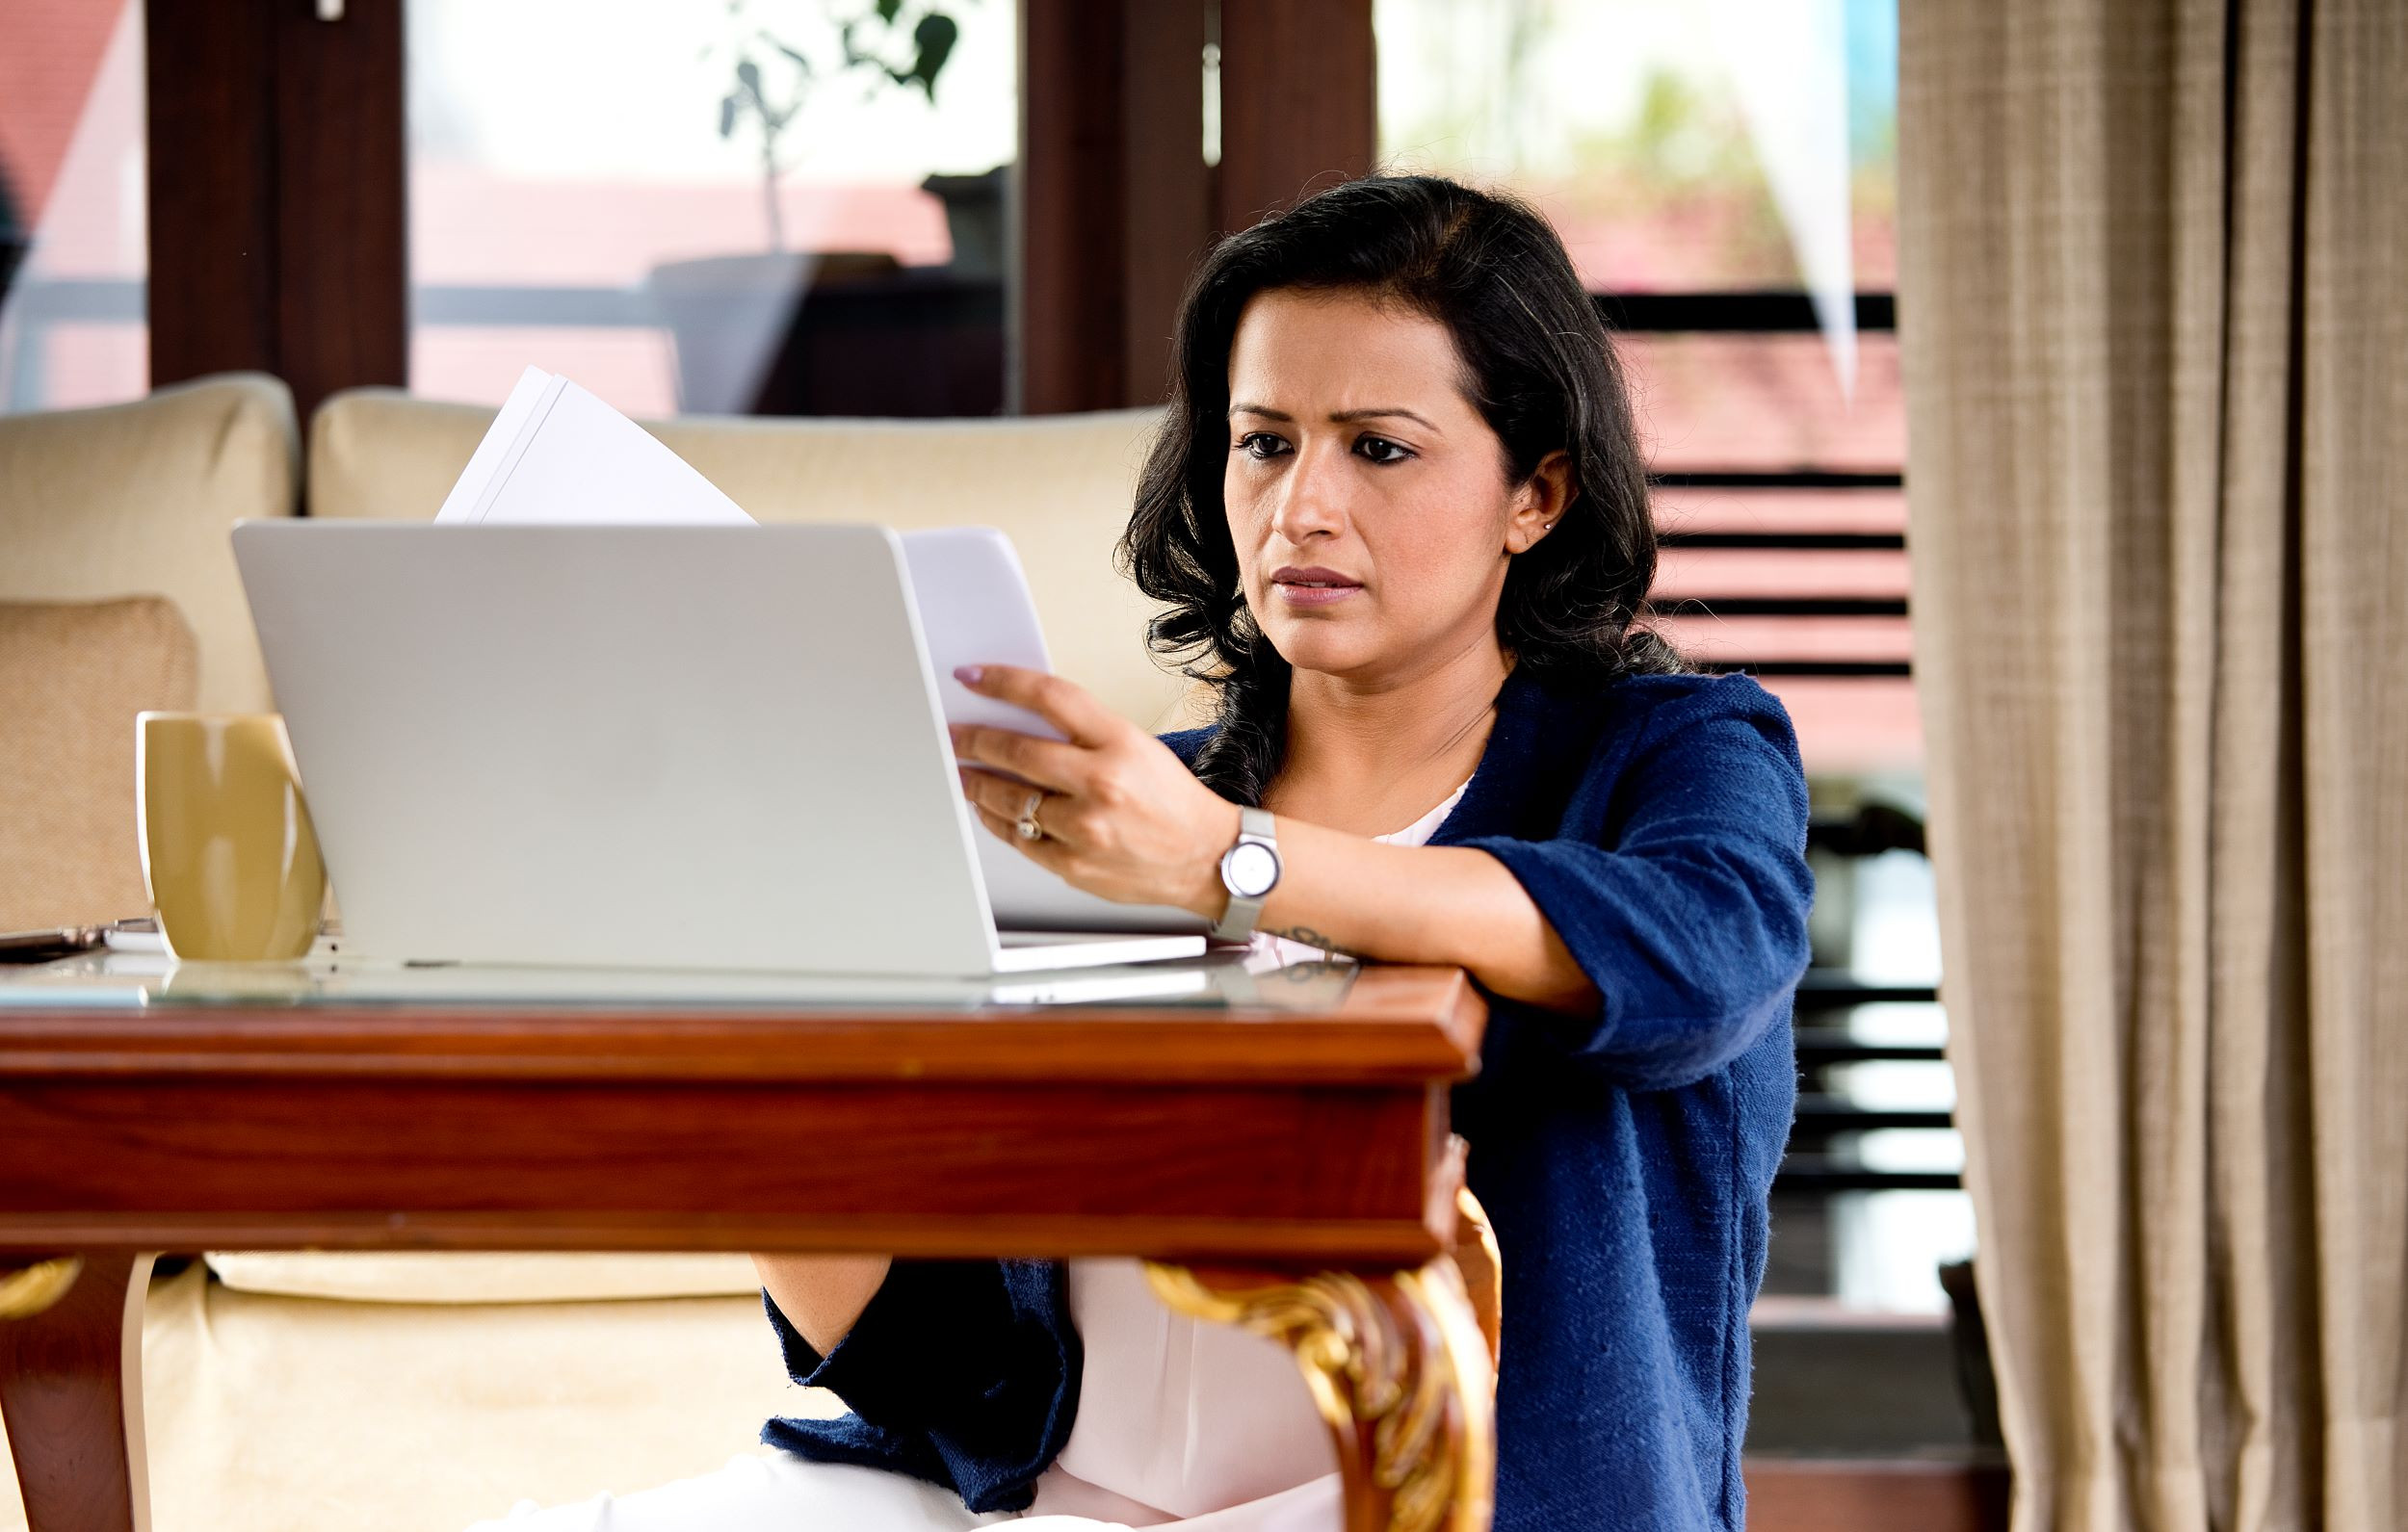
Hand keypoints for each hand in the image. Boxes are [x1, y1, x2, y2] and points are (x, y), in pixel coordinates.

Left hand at [949, 665, 1239, 917]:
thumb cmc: (1175, 803)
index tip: (972, 677)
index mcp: (1120, 743)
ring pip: (1009, 799)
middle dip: (972, 740)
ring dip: (977, 783)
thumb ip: (1084, 733)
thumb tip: (1023, 721)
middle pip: (1016, 751)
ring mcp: (1085, 828)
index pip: (1048, 697)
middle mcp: (1102, 783)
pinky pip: (1019, 838)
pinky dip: (997, 821)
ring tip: (964, 773)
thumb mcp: (1138, 747)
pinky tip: (989, 809)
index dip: (1001, 682)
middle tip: (954, 735)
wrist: (1208, 859)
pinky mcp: (1074, 865)